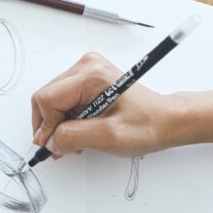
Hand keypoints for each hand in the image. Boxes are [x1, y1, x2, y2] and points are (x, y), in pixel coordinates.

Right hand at [30, 52, 183, 157]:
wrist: (167, 119)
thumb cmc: (148, 125)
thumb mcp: (109, 137)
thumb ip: (74, 138)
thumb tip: (49, 141)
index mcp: (92, 75)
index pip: (47, 99)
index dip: (46, 126)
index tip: (55, 145)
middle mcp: (86, 66)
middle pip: (45, 98)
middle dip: (51, 125)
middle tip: (63, 145)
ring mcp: (86, 70)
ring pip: (50, 100)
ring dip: (58, 124)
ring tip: (76, 138)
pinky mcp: (86, 78)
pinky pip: (60, 99)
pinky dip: (65, 118)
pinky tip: (79, 129)